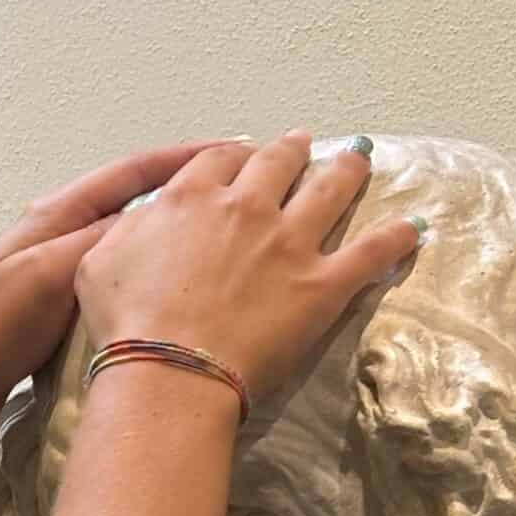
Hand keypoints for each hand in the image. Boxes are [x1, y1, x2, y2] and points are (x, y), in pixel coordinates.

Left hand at [0, 141, 234, 446]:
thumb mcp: (52, 274)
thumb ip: (103, 242)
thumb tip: (162, 213)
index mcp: (58, 215)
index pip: (132, 172)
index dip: (184, 158)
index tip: (235, 150)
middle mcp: (62, 234)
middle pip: (136, 203)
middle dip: (187, 195)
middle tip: (240, 196)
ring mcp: (63, 270)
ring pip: (133, 245)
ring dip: (174, 239)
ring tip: (224, 241)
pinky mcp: (65, 308)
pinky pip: (121, 282)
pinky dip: (153, 280)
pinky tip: (183, 293)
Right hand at [74, 130, 421, 403]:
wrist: (168, 370)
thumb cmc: (125, 324)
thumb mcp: (100, 263)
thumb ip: (128, 231)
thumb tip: (144, 221)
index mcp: (190, 198)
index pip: (219, 160)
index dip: (235, 156)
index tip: (244, 158)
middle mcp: (245, 207)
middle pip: (279, 163)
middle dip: (293, 150)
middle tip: (303, 145)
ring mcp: (291, 243)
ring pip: (331, 189)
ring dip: (348, 170)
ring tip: (360, 158)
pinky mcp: (324, 284)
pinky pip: (373, 252)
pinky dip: (397, 238)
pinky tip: (415, 228)